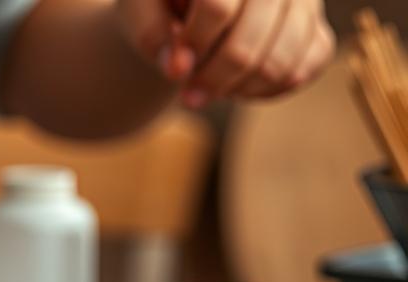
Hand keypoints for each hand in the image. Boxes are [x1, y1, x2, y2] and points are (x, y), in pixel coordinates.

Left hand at [117, 0, 333, 106]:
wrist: (189, 9)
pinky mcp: (317, 28)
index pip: (218, 6)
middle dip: (216, 76)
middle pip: (252, 36)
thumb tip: (177, 68)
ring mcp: (304, 0)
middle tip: (189, 97)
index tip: (174, 67)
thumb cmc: (161, 5)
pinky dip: (268, 90)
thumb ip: (150, 34)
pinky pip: (305, 68)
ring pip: (282, 58)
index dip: (195, 43)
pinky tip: (237, 89)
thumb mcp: (140, 12)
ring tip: (210, 90)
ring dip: (240, 87)